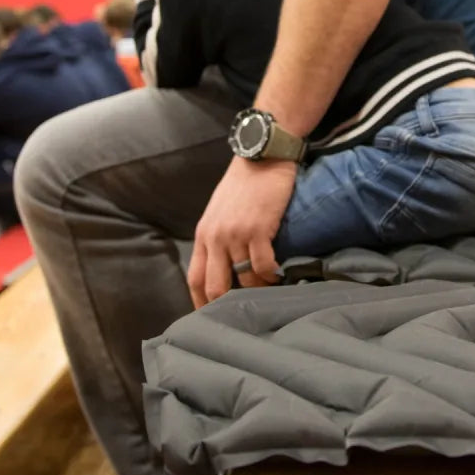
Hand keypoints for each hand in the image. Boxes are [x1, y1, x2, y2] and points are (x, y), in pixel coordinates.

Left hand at [188, 156, 296, 306]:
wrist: (263, 156)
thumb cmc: (244, 183)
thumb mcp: (220, 211)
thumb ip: (218, 237)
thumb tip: (225, 267)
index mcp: (204, 235)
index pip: (195, 279)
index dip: (202, 303)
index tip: (214, 317)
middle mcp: (215, 237)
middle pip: (214, 287)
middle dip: (228, 305)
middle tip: (245, 312)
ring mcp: (236, 234)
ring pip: (243, 280)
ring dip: (257, 290)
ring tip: (268, 291)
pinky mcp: (258, 229)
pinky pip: (263, 266)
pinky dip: (272, 276)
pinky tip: (279, 274)